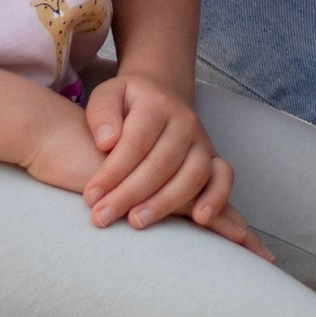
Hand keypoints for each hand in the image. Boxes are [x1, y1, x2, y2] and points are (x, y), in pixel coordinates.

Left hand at [73, 67, 268, 251]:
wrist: (160, 95)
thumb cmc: (127, 104)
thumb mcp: (107, 96)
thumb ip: (102, 113)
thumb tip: (107, 142)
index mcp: (156, 104)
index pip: (135, 142)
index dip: (112, 172)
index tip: (91, 196)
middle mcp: (184, 121)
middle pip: (161, 163)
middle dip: (129, 194)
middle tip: (102, 217)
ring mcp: (202, 140)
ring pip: (192, 174)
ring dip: (165, 203)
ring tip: (136, 222)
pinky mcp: (213, 158)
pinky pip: (224, 177)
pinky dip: (216, 198)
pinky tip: (199, 219)